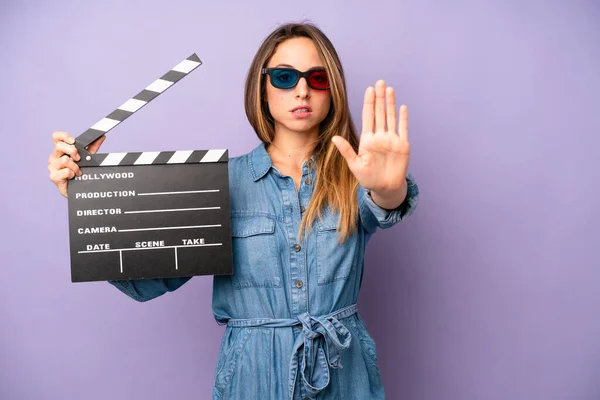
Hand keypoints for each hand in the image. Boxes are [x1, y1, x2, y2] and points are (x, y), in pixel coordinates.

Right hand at [48, 132, 105, 197]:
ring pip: (64, 160)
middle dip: (73, 151)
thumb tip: (102, 137)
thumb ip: (92, 147)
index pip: (56, 137)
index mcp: (60, 150)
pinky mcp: (53, 176)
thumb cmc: (80, 172)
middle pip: (59, 146)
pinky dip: (72, 174)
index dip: (64, 136)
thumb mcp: (87, 158)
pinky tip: (73, 177)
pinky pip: (65, 171)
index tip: (74, 141)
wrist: (78, 190)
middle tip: (79, 159)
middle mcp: (54, 157)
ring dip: (75, 166)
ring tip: (78, 172)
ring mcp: (52, 167)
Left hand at [332, 80, 409, 199]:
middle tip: (380, 82)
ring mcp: (392, 140)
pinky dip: (403, 118)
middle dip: (380, 98)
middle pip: (380, 113)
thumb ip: (346, 151)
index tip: (369, 89)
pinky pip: (403, 129)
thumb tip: (334, 138)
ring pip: (391, 117)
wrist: (385, 188)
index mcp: (367, 139)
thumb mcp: (355, 165)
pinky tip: (402, 107)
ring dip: (390, 103)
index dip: (369, 103)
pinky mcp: (402, 146)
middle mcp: (380, 136)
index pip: (368, 117)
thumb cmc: (368, 178)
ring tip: (390, 89)